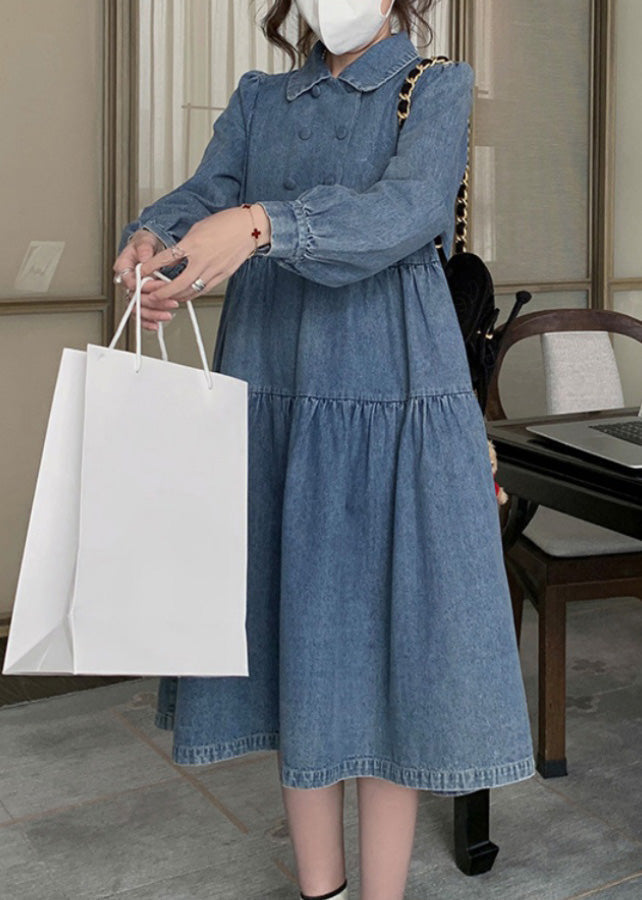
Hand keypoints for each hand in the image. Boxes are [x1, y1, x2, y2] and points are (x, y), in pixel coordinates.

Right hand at [112, 229, 177, 331]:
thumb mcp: (144, 240)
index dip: (145, 286)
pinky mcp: (141, 299)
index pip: (132, 281)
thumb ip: (144, 248)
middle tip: (171, 302)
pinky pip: (141, 314)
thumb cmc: (144, 245)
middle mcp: (127, 282)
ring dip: (153, 314)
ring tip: (167, 315)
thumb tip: (146, 259)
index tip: (160, 286)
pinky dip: (148, 321)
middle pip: (136, 298)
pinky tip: (156, 324)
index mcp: (124, 268)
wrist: (149, 248)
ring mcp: (134, 292)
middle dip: (154, 302)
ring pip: (138, 309)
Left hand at [138, 205, 270, 306]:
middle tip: (151, 296)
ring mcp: (214, 271)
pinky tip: (183, 295)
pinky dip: (190, 294)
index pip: (166, 258)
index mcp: (194, 244)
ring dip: (175, 297)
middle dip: (161, 293)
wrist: (249, 228)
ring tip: (165, 298)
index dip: (151, 267)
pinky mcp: (222, 277)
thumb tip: (169, 260)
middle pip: (177, 284)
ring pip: (190, 292)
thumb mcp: (197, 229)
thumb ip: (183, 246)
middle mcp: (203, 260)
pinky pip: (202, 290)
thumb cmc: (225, 224)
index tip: (141, 272)